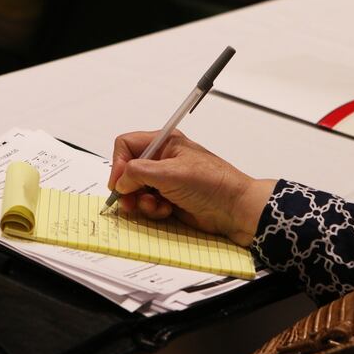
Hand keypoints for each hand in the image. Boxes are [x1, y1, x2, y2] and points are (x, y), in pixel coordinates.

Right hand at [107, 130, 276, 245]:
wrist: (234, 209)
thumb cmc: (212, 183)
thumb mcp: (171, 173)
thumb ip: (139, 172)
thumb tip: (120, 181)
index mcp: (164, 143)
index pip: (127, 145)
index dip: (119, 163)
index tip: (119, 182)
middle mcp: (162, 160)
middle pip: (128, 170)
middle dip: (127, 187)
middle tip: (129, 200)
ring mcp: (165, 181)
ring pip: (136, 190)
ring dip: (141, 201)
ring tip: (155, 206)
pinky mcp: (168, 199)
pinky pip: (148, 204)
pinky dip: (153, 210)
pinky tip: (166, 211)